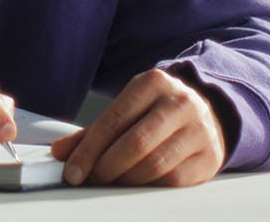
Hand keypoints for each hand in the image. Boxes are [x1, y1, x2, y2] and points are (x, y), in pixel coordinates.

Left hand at [50, 68, 224, 186]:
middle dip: (106, 167)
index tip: (72, 171)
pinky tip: (137, 184)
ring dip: (126, 180)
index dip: (89, 150)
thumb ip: (93, 132)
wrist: (208, 113)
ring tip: (113, 181)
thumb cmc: (157, 113)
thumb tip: (60, 152)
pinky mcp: (209, 157)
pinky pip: (173, 180)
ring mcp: (198, 129)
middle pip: (135, 143)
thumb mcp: (128, 110)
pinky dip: (149, 187)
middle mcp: (179, 102)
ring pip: (154, 165)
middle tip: (92, 178)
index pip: (114, 120)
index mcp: (153, 83)